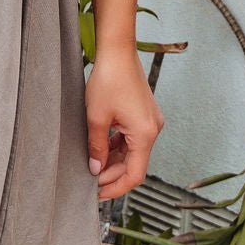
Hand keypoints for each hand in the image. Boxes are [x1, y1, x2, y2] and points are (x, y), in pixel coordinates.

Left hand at [85, 47, 163, 201]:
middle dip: (113, 175)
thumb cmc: (108, 79)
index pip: (135, 174)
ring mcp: (150, 121)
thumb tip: (96, 170)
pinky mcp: (144, 114)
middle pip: (134, 164)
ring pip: (133, 152)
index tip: (98, 194)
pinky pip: (133, 138)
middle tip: (91, 182)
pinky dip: (118, 147)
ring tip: (94, 167)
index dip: (116, 187)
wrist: (117, 51)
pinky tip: (102, 149)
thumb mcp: (96, 118)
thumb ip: (96, 147)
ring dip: (115, 161)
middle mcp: (153, 129)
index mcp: (145, 134)